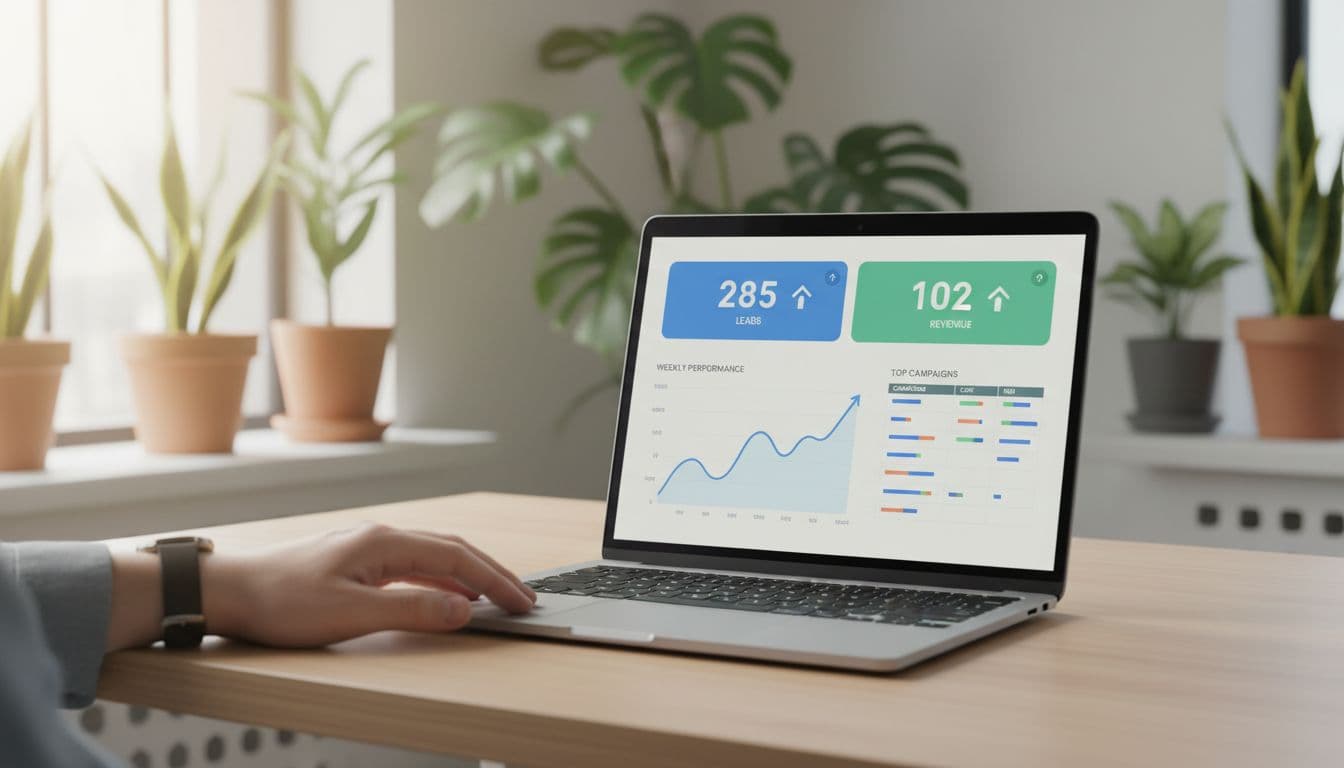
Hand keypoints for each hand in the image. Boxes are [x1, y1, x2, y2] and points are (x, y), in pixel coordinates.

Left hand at [201, 524, 537, 646]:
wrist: (228, 591)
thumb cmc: (280, 601)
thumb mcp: (350, 614)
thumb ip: (410, 611)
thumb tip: (463, 610)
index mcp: (385, 543)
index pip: (457, 559)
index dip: (495, 581)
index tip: (522, 602)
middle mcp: (381, 538)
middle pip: (453, 551)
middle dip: (493, 574)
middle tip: (524, 598)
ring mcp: (369, 548)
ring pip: (435, 557)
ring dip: (470, 576)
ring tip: (497, 597)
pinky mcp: (357, 563)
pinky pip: (415, 567)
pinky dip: (443, 581)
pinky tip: (447, 597)